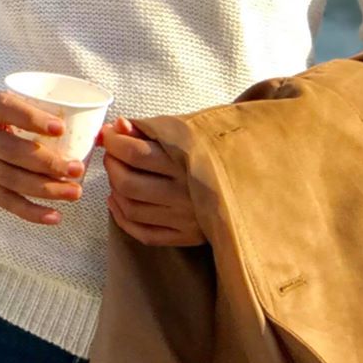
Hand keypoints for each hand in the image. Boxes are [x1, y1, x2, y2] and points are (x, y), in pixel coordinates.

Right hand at [0, 89, 87, 224]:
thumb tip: (84, 125)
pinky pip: (5, 201)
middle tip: (76, 168)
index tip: (61, 128)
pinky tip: (54, 216)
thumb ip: (30, 109)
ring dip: (46, 189)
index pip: (6, 109)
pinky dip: (30, 211)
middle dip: (47, 162)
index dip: (33, 119)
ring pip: (11, 179)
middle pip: (10, 151)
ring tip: (74, 192)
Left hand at [102, 117, 205, 246]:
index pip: (136, 154)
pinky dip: (123, 218)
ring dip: (114, 190)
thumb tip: (115, 126)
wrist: (254, 179)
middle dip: (112, 166)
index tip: (108, 135)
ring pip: (132, 209)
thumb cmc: (214, 150)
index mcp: (189, 161)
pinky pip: (144, 234)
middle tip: (112, 155)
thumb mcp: (189, 130)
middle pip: (129, 183)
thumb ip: (151, 128)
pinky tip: (117, 201)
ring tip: (116, 176)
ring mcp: (186, 218)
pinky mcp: (188, 236)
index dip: (113, 143)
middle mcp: (187, 192)